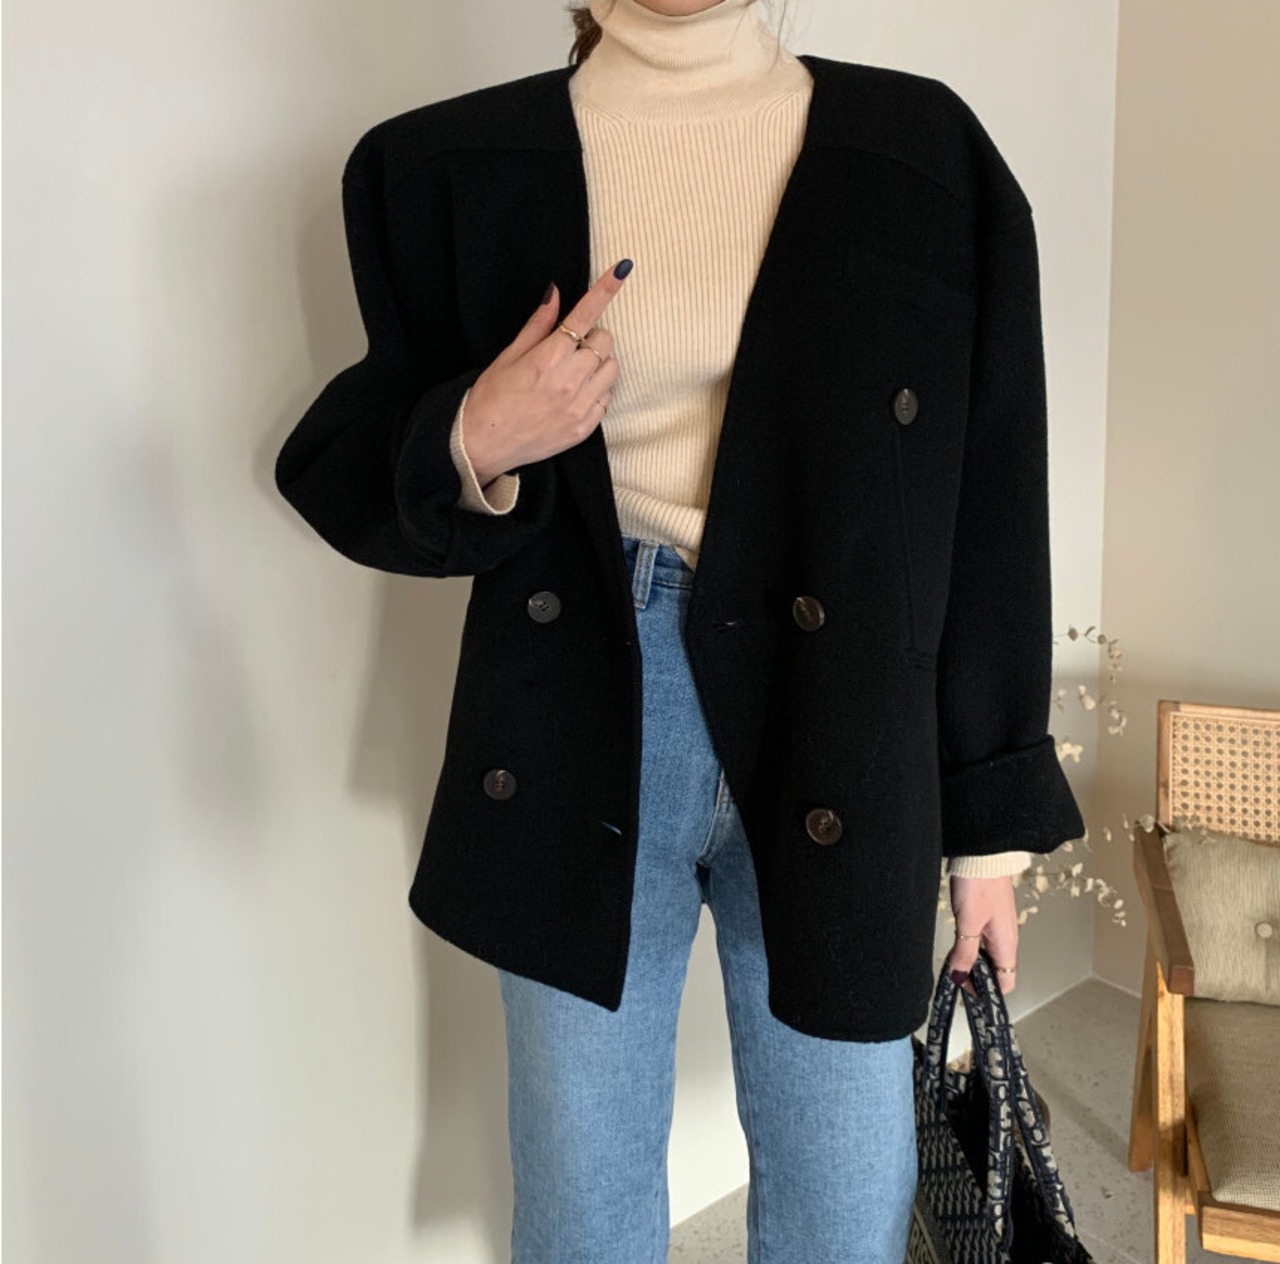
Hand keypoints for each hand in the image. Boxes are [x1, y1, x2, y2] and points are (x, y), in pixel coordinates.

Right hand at [459, 261, 630, 483]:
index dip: (606, 289)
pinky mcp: (585, 427)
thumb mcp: (508, 356)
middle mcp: (570, 380)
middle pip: (605, 340)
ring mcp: (580, 406)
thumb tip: (555, 293)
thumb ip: (538, 325)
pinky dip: (596, 391)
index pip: (585, 314)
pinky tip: (573, 396)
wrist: (483, 445)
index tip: (623, 269)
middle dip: (592, 337)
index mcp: (548, 357)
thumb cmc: (491, 398)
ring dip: (599, 364)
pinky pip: (607, 398)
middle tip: (570, 348)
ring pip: (613, 368)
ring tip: (574, 373)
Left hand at [945, 873, 1018, 997]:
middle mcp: (1005, 937)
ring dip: (970, 962)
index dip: (988, 992)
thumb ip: (964, 952)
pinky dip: (968, 947)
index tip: (967, 994)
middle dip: (976, 978)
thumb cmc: (979, 882)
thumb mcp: (968, 922)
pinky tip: (955, 946)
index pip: (1006, 981)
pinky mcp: (986, 915)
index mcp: (1006, 943)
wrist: (982, 853)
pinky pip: (980, 940)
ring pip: (986, 955)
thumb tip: (959, 977)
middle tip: (954, 981)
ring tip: (951, 966)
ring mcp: (996, 926)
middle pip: (995, 970)